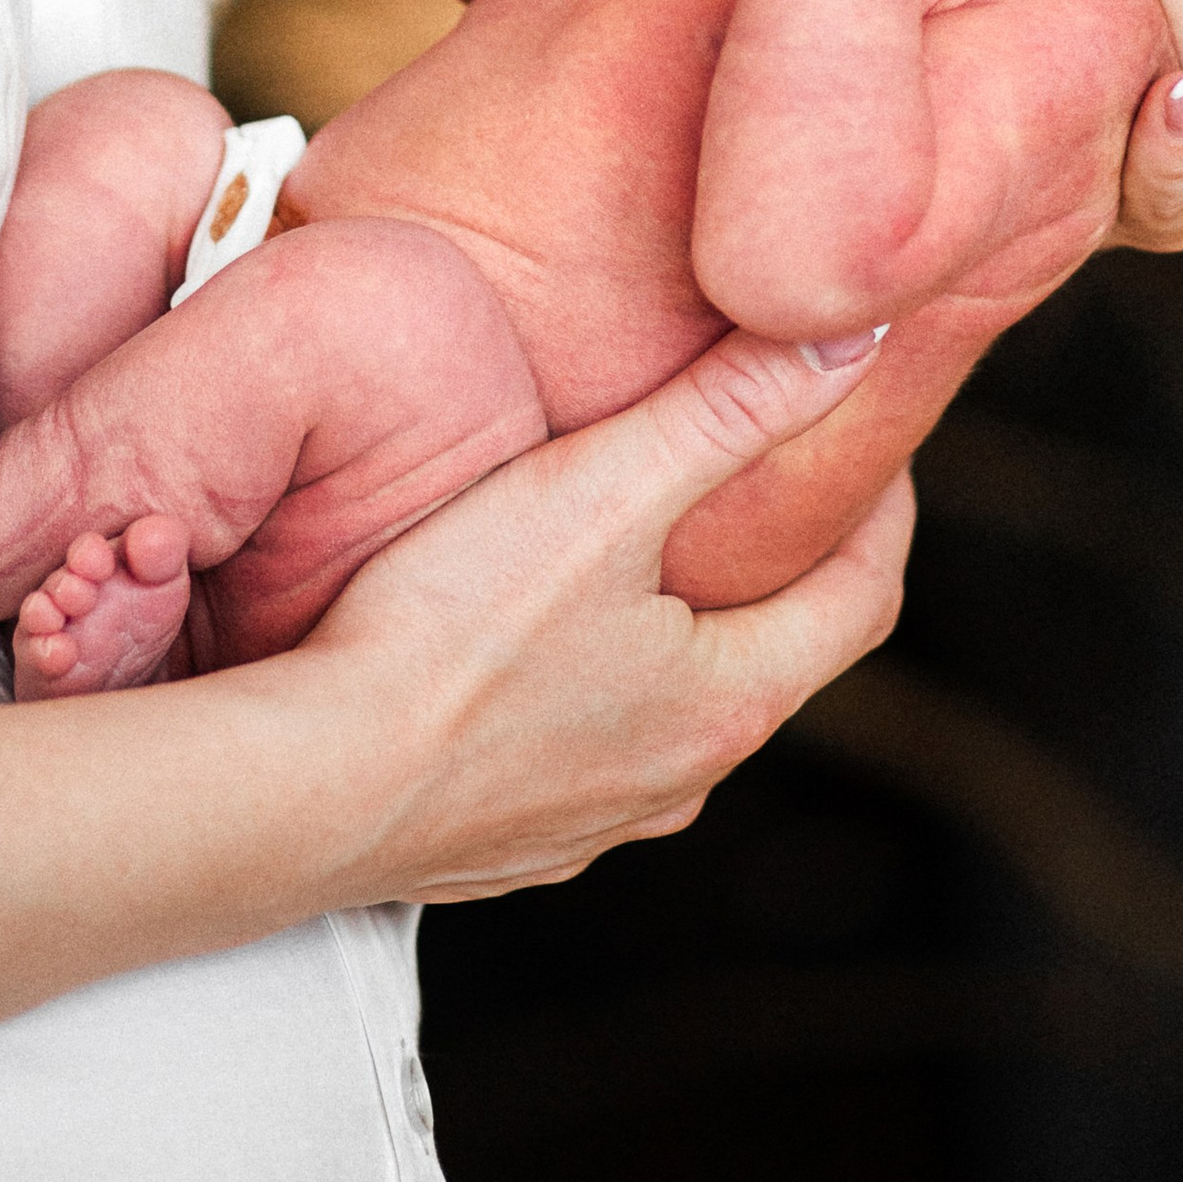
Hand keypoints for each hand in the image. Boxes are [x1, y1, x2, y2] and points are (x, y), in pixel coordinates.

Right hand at [300, 327, 910, 902]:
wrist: (302, 787)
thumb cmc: (452, 636)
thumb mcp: (604, 490)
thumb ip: (729, 409)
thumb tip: (854, 340)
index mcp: (725, 703)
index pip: (861, 599)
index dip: (880, 508)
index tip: (870, 440)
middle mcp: (675, 783)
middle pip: (768, 655)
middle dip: (774, 560)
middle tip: (756, 470)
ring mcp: (585, 823)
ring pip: (667, 707)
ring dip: (673, 628)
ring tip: (635, 538)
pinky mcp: (500, 841)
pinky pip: (575, 750)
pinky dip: (585, 683)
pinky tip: (525, 634)